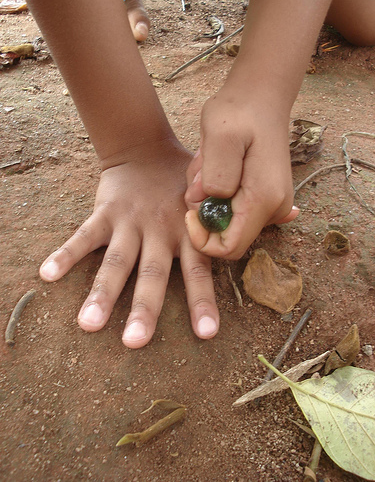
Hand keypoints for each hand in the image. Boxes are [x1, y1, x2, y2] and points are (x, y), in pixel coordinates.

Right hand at [39, 141, 218, 347]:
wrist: (147, 149)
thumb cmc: (183, 182)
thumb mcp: (208, 197)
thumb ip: (222, 222)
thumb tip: (272, 227)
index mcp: (188, 233)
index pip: (199, 272)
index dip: (203, 302)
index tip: (206, 334)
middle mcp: (160, 232)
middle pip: (152, 275)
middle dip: (144, 309)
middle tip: (135, 343)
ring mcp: (130, 223)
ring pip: (116, 262)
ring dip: (102, 293)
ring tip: (88, 324)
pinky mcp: (105, 213)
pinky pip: (84, 235)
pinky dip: (66, 254)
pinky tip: (48, 275)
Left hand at [184, 86, 297, 259]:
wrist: (261, 96)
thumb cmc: (240, 111)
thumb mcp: (220, 135)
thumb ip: (215, 174)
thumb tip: (209, 202)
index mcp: (264, 199)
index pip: (229, 248)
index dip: (202, 239)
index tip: (189, 211)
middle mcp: (274, 209)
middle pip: (226, 237)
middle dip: (204, 215)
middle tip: (199, 176)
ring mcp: (271, 205)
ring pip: (227, 223)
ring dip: (208, 200)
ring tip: (209, 163)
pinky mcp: (264, 199)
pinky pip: (233, 210)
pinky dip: (218, 195)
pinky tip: (220, 167)